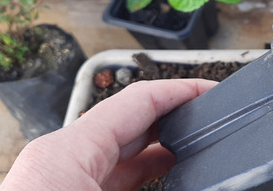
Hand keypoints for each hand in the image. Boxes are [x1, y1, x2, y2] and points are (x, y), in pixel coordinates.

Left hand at [0, 79, 216, 190]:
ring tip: (196, 156)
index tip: (214, 93)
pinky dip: (140, 176)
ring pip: (120, 154)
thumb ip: (158, 183)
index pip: (137, 100)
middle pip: (130, 124)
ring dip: (159, 153)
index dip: (182, 91)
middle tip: (212, 125)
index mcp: (68, 152)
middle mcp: (60, 160)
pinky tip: (166, 182)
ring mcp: (59, 181)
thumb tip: (210, 185)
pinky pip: (109, 178)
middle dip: (173, 123)